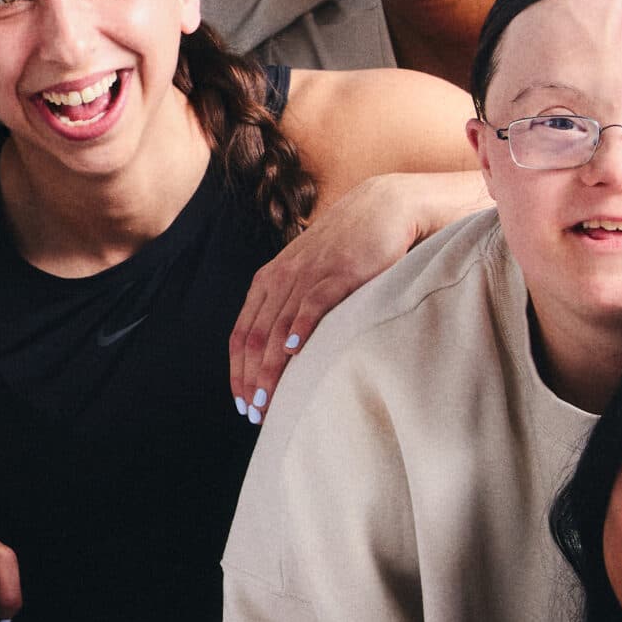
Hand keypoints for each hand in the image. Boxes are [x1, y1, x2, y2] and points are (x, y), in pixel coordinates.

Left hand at [227, 173, 468, 416]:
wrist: (383, 208)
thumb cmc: (347, 249)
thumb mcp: (308, 276)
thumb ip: (291, 306)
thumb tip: (283, 355)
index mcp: (268, 282)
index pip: (241, 334)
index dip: (238, 372)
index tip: (242, 403)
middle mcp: (281, 278)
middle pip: (254, 337)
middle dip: (250, 379)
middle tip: (255, 413)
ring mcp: (309, 274)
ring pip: (278, 327)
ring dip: (270, 368)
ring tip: (269, 400)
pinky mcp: (339, 270)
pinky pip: (313, 302)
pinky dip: (301, 327)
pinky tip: (293, 351)